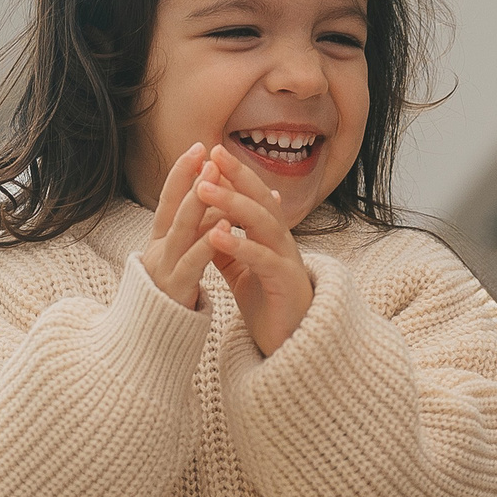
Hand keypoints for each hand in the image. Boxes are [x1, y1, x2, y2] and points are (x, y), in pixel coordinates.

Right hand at [140, 143, 224, 308]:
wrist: (151, 338)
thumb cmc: (172, 293)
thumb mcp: (179, 257)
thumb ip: (193, 232)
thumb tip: (213, 203)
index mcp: (160, 241)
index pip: (169, 199)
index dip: (182, 173)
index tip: (198, 147)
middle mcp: (158, 249)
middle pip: (173, 208)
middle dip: (191, 180)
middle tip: (207, 154)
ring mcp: (164, 268)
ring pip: (181, 230)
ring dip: (199, 202)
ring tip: (215, 179)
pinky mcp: (175, 289)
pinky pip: (192, 263)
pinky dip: (206, 243)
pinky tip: (221, 228)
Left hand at [195, 146, 314, 354]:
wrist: (292, 343)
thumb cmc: (267, 303)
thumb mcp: (240, 270)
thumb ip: (227, 245)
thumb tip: (208, 221)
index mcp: (271, 236)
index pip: (254, 197)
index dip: (235, 175)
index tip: (210, 152)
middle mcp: (283, 241)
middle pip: (262, 200)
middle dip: (237, 175)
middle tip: (211, 154)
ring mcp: (287, 260)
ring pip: (263, 222)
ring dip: (232, 203)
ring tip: (204, 189)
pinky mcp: (285, 282)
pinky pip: (262, 258)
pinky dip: (239, 244)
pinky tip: (216, 234)